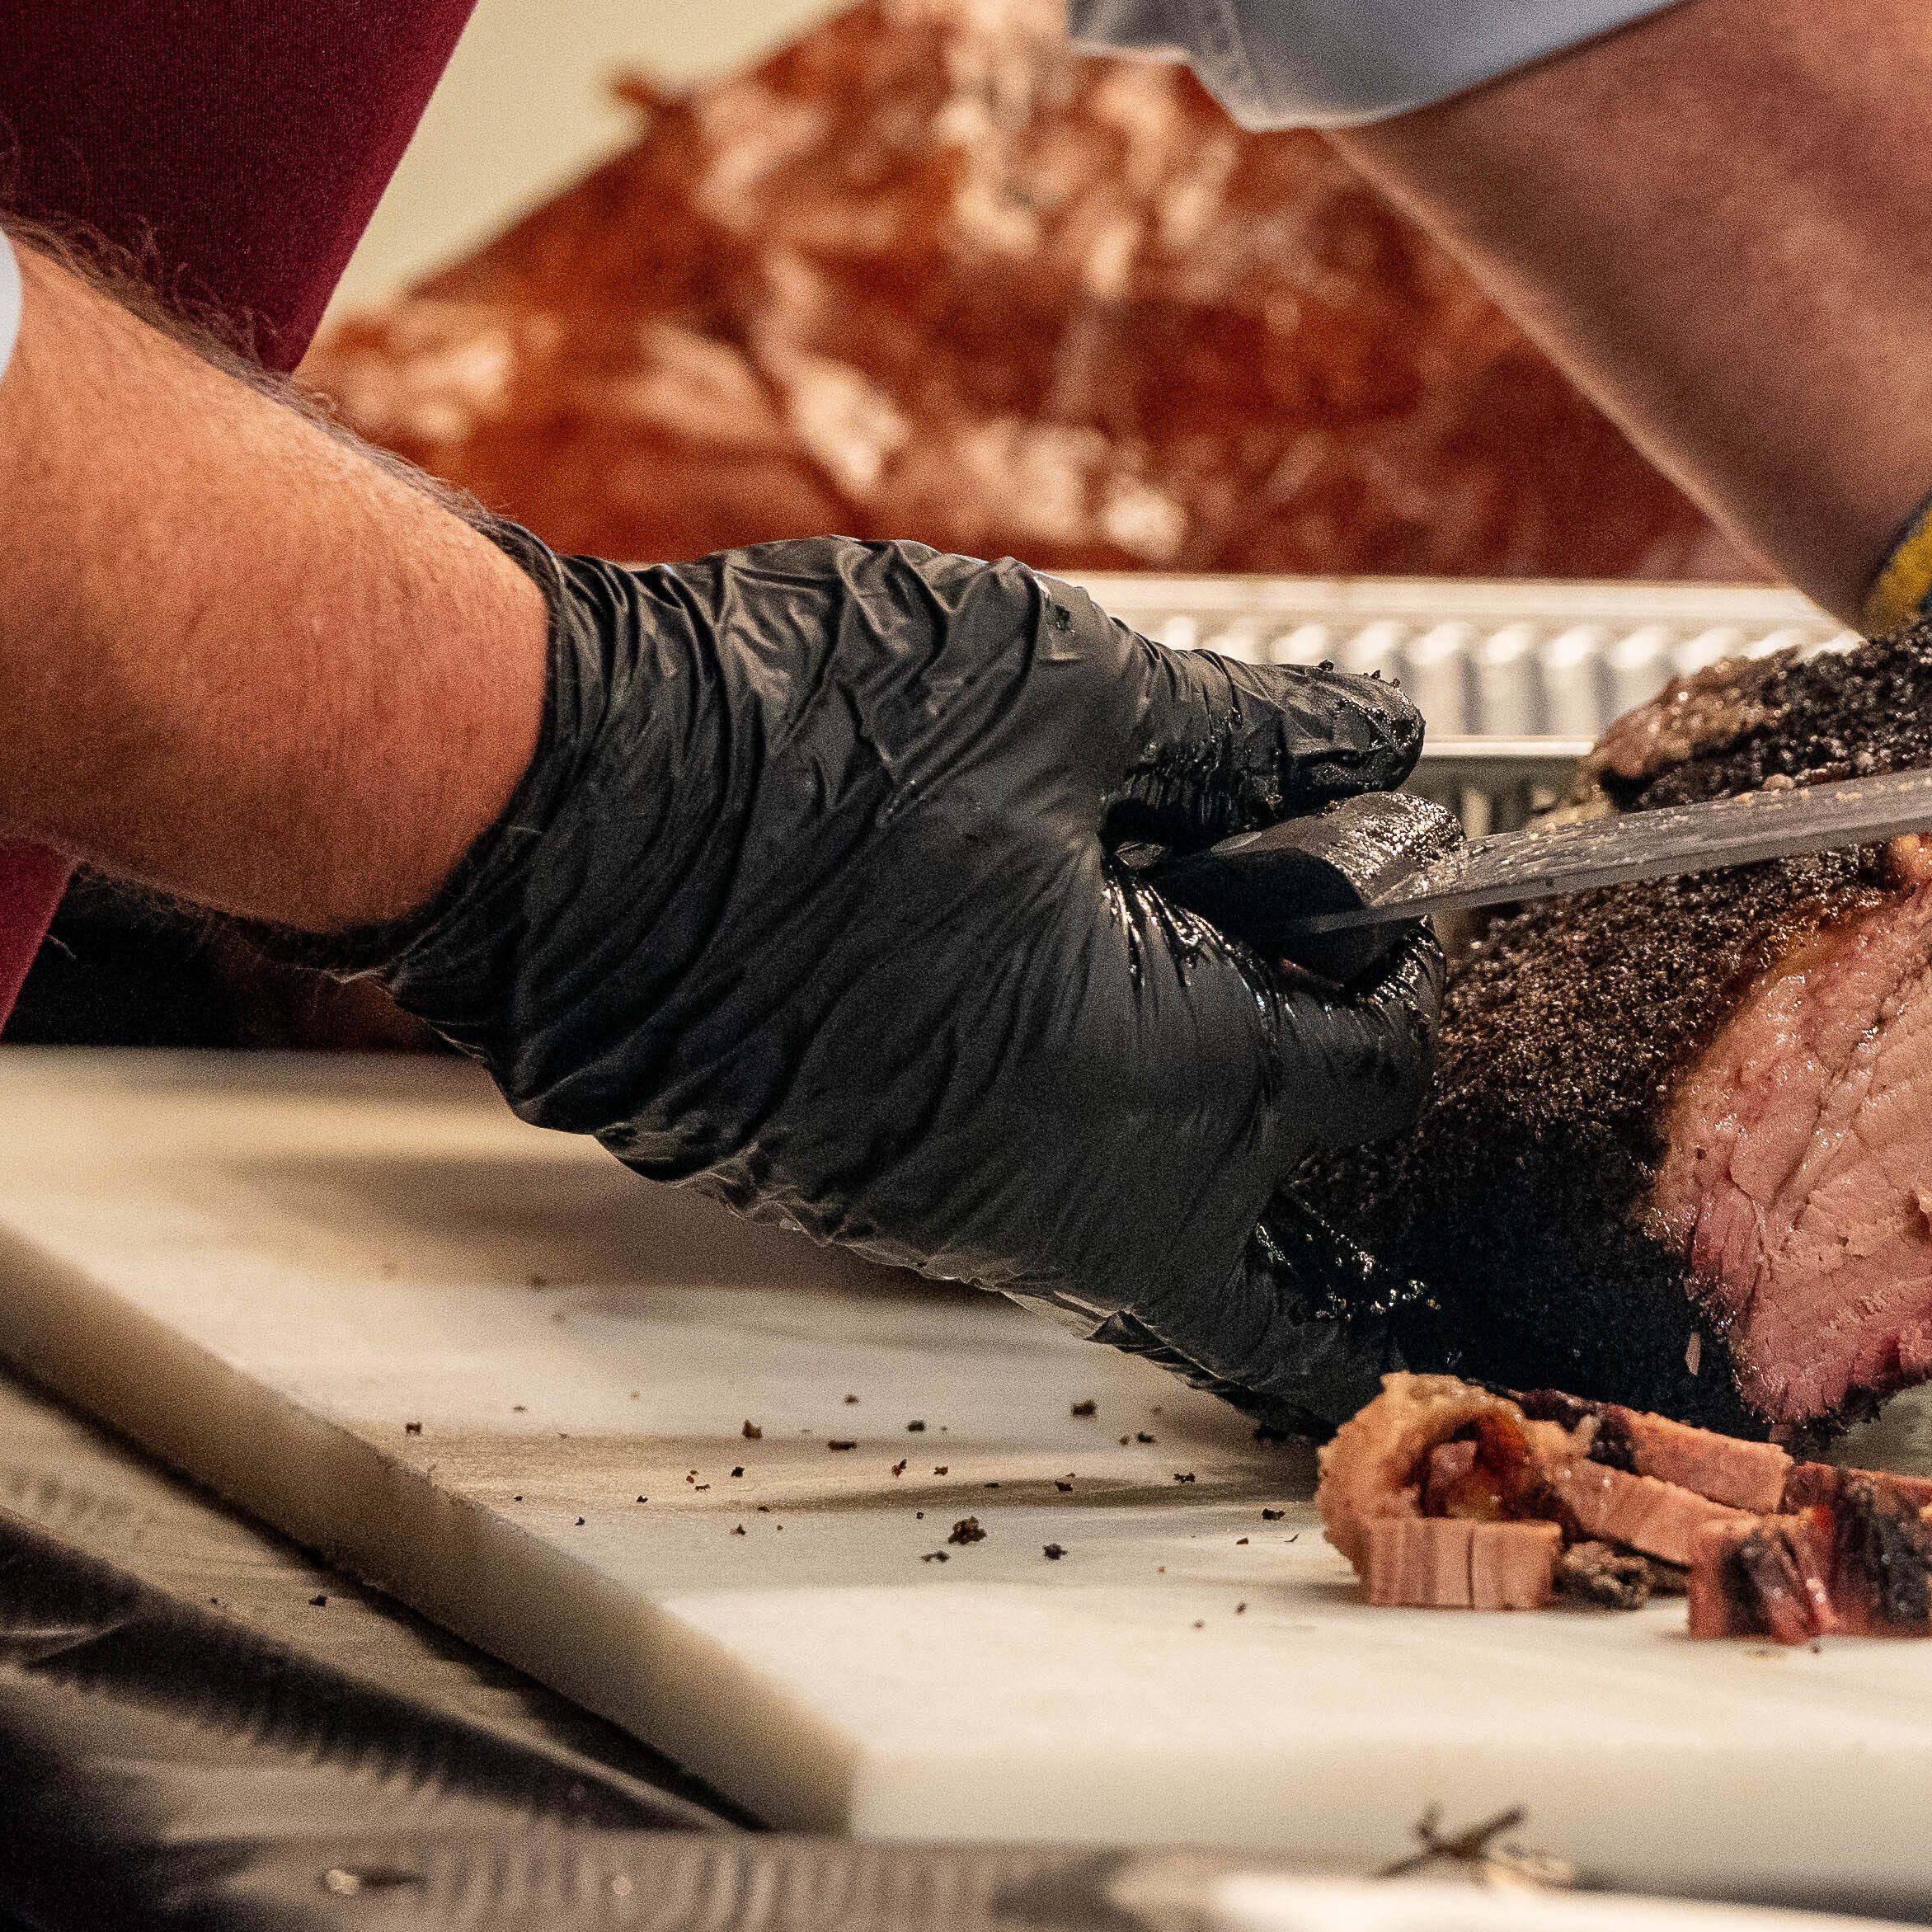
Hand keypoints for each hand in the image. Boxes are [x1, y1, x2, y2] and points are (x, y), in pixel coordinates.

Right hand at [315, 534, 1433, 1428]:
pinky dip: (1084, 1117)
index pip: (1378, 1073)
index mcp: (1167, 1082)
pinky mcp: (856, 1190)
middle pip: (1291, 1241)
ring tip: (1183, 953)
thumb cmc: (787, 741)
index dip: (1396, 962)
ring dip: (1204, 1128)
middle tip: (1306, 969)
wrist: (535, 800)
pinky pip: (1031, 1202)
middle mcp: (1070, 1196)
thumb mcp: (1073, 689)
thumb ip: (1254, 738)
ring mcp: (949, 1215)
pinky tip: (1059, 972)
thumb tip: (1371, 746)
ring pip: (1154, 1242)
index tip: (1367, 870)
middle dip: (1327, 1111)